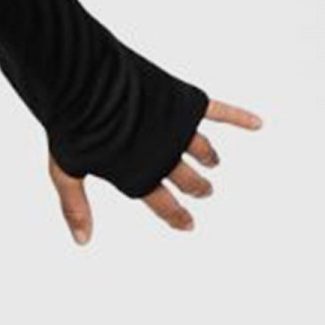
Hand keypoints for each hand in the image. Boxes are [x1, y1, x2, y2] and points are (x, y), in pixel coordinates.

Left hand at [49, 99, 263, 245]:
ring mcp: (175, 128)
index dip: (175, 215)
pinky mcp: (183, 102)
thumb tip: (83, 242)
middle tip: (204, 192)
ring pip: (203, 150)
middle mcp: (162, 153)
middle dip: (197, 188)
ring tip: (214, 165)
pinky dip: (239, 117)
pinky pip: (218, 112)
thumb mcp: (66, 171)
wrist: (83, 81)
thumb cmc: (70, 125)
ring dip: (210, 160)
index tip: (188, 225)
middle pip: (187, 179)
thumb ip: (76, 207)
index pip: (161, 202)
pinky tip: (258, 123)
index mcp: (137, 172)